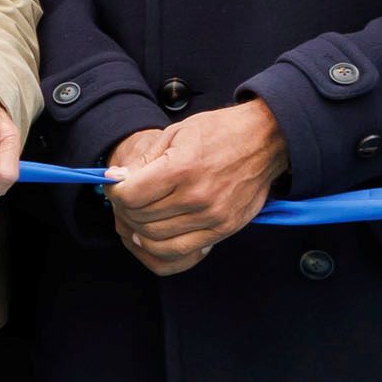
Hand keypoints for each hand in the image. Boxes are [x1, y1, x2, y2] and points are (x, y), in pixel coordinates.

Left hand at [107, 101, 288, 276]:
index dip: (116, 192)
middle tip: (124, 200)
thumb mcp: (176, 133)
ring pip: (156, 238)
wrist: (266, 140)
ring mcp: (213, 216)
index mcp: (182, 168)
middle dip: (124, 210)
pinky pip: (181, 250)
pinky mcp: (225, 228)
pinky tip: (151, 234)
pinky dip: (159, 246)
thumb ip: (144, 160)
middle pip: (141, 218)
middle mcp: (197, 196)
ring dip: (138, 229)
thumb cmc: (220, 131)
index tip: (115, 186)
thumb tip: (115, 179)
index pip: (131, 195)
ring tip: (137, 215)